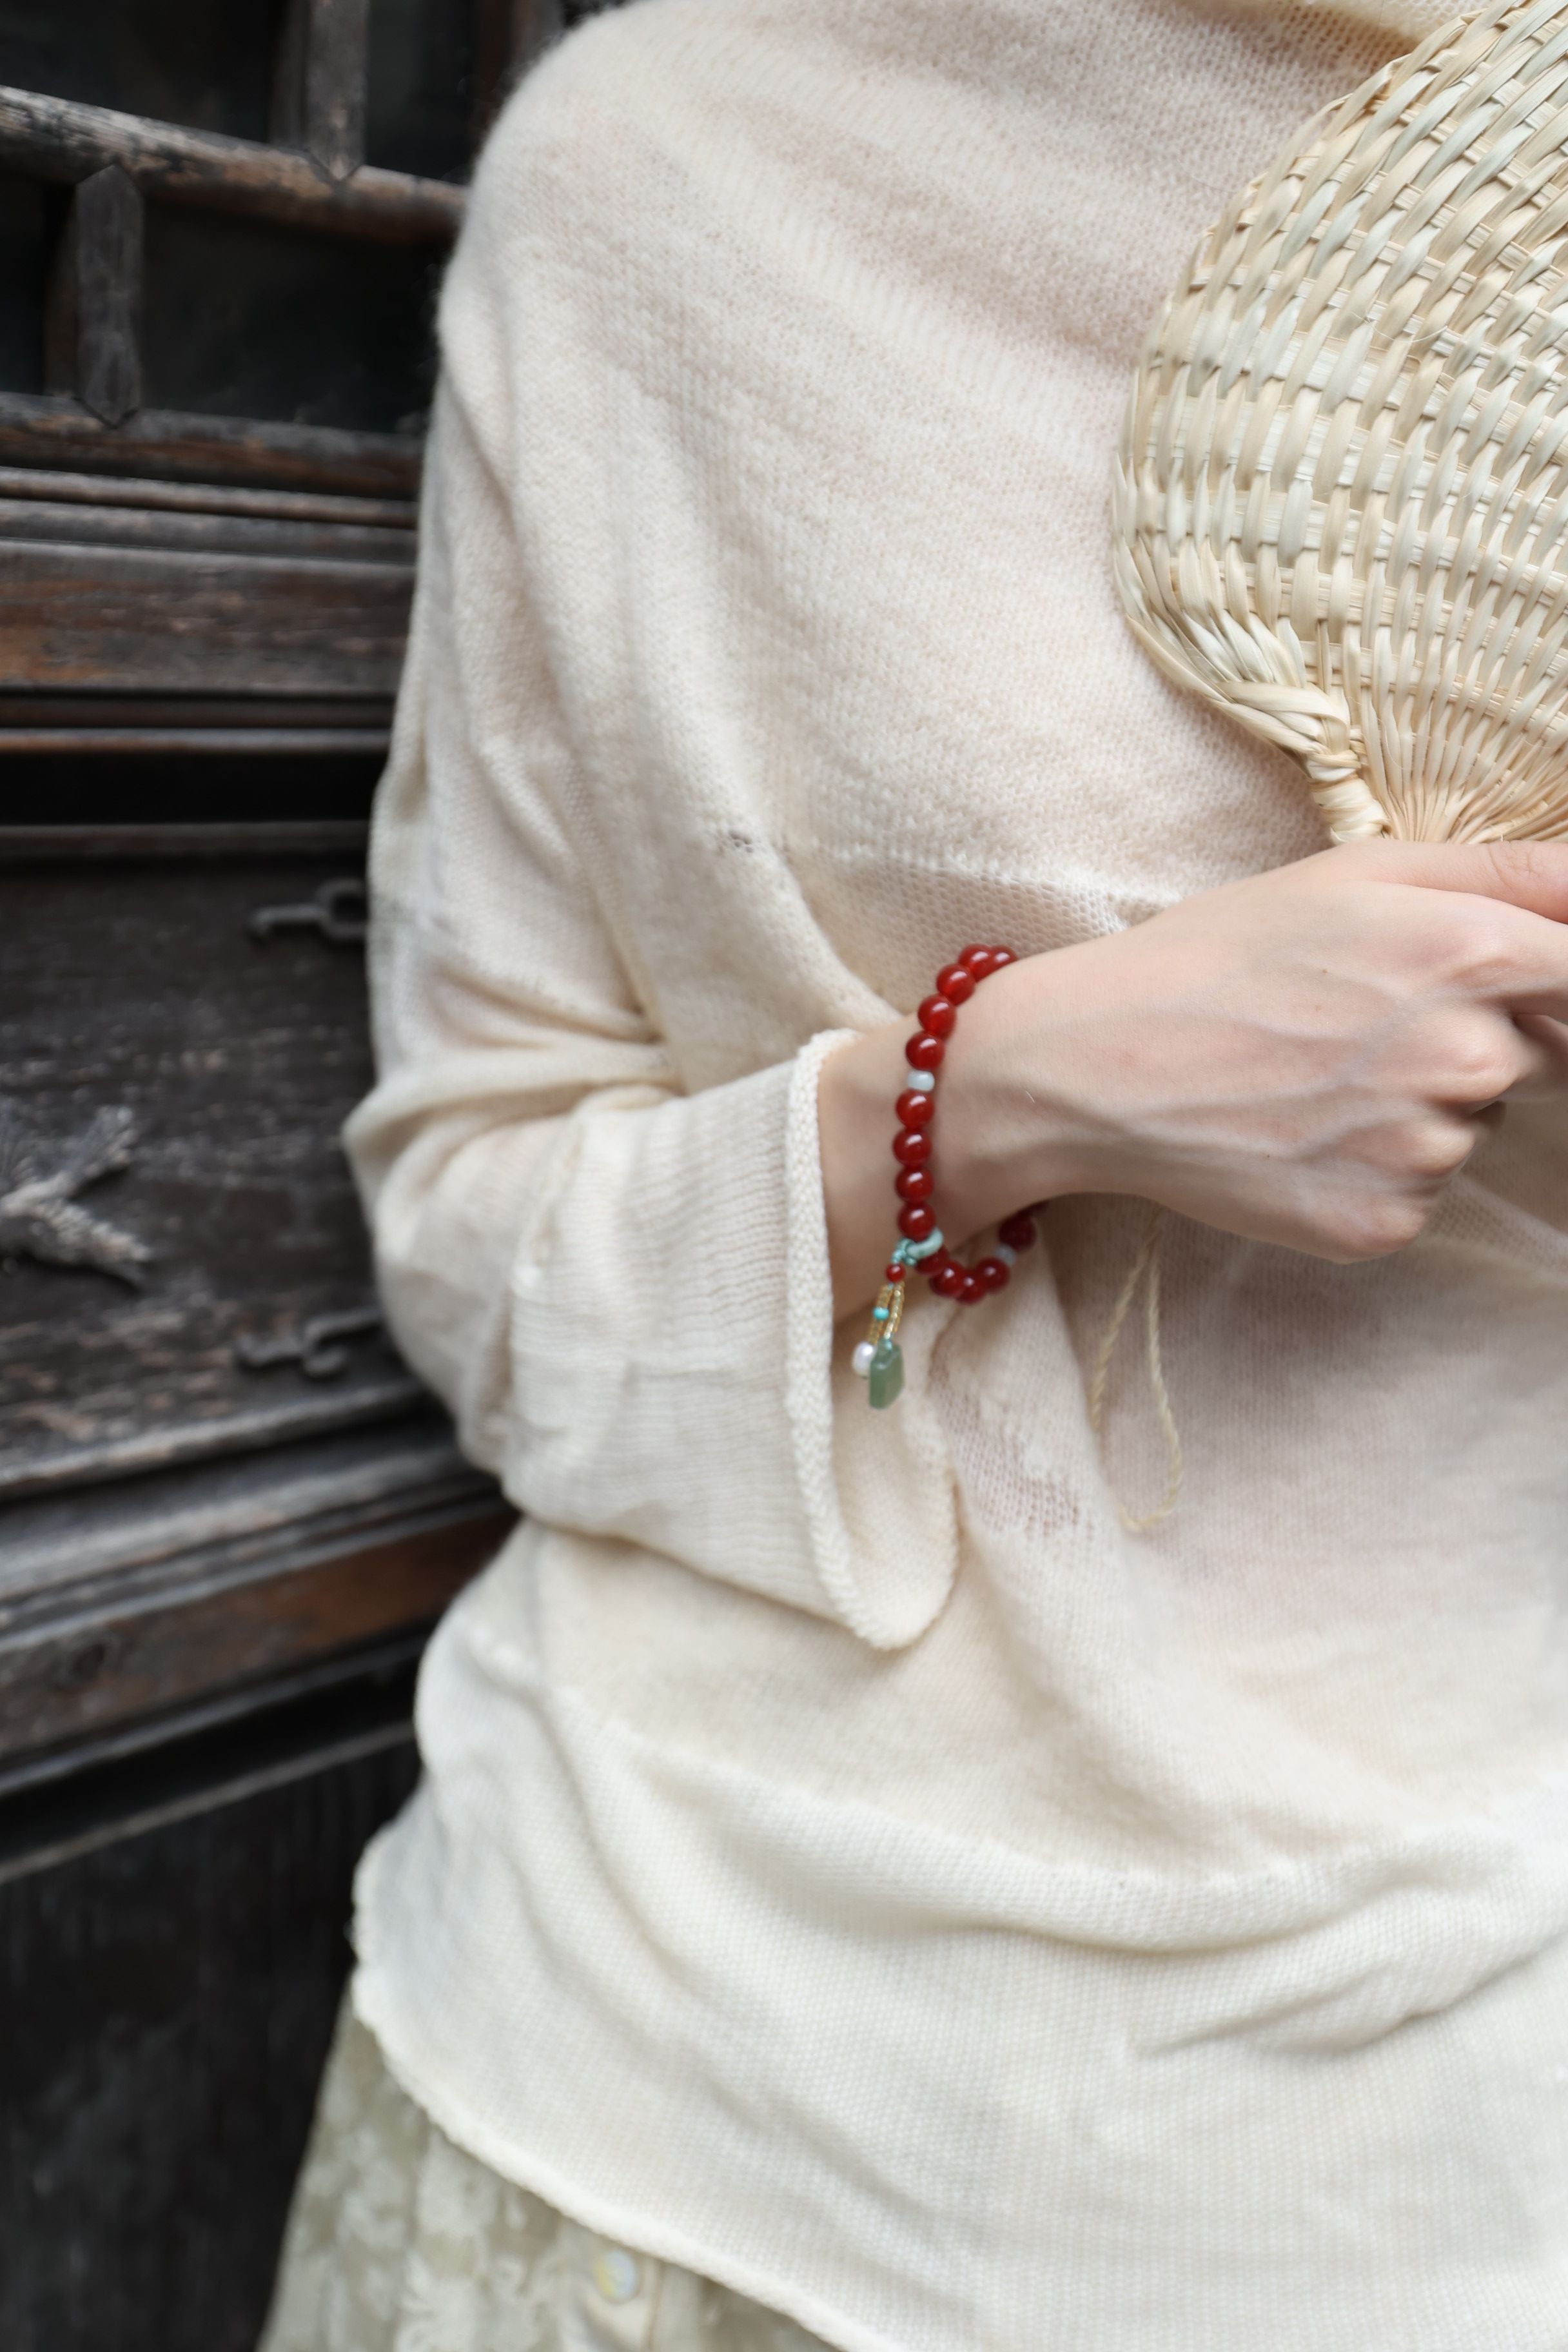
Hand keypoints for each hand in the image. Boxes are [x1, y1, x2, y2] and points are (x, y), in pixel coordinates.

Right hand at [819, 842, 1567, 1310]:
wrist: (1096, 1067)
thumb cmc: (1219, 956)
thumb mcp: (1357, 873)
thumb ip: (1508, 872)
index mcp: (1469, 953)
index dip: (1554, 984)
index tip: (1510, 988)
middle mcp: (1465, 1058)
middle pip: (1540, 1057)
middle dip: (1474, 1037)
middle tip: (1361, 1023)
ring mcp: (1425, 1151)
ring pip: (1472, 1127)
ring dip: (1420, 1105)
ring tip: (1317, 1076)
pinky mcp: (1384, 1222)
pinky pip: (1421, 1191)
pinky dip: (1375, 1166)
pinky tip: (1302, 1132)